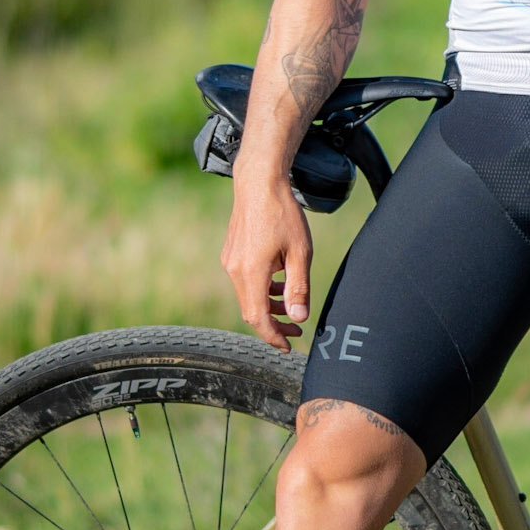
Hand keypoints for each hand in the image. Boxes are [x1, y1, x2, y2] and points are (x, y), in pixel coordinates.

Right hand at [220, 174, 313, 349]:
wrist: (258, 183)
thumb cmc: (283, 214)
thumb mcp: (299, 252)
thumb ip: (299, 287)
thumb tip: (299, 317)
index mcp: (251, 272)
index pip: (259, 318)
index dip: (273, 336)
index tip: (289, 346)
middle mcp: (235, 270)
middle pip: (251, 311)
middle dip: (273, 325)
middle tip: (296, 330)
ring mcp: (230, 262)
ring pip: (248, 297)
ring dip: (268, 307)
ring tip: (292, 308)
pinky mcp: (231, 254)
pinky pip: (245, 282)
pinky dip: (262, 290)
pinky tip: (280, 284)